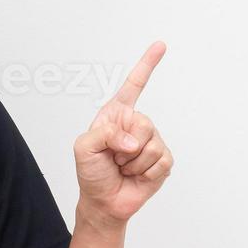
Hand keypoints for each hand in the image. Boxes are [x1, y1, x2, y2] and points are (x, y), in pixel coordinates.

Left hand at [74, 41, 172, 225]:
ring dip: (133, 163)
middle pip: (144, 123)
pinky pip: (161, 161)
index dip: (147, 64)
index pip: (134, 85)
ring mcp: (151, 142)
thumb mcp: (84, 148)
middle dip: (125, 146)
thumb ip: (104, 134)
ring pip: (152, 145)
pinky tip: (136, 176)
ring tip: (124, 168)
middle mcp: (136, 125)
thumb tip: (134, 141)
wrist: (104, 203)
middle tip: (115, 158)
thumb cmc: (91, 173)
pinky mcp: (163, 161)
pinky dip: (145, 172)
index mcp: (116, 115)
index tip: (161, 45)